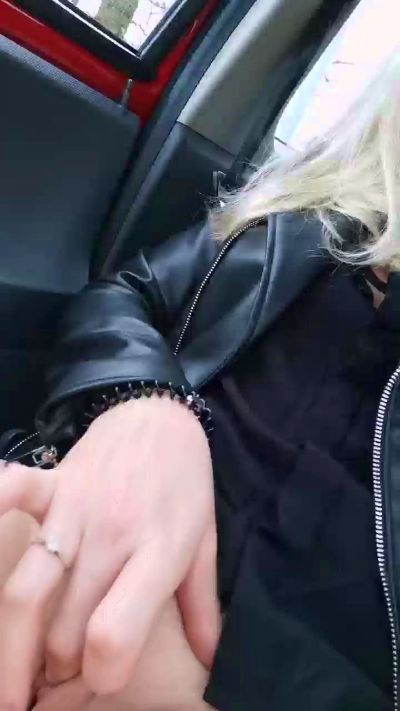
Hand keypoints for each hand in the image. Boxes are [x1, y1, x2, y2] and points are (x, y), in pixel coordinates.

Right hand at [0, 394, 218, 708]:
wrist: (159, 415)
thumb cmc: (184, 484)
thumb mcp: (205, 541)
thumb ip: (203, 605)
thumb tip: (210, 662)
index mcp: (159, 552)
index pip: (114, 631)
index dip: (103, 672)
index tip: (103, 678)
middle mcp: (112, 535)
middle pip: (63, 626)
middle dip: (59, 667)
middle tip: (62, 675)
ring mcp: (75, 508)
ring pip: (28, 588)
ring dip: (16, 642)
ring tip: (18, 674)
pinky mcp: (50, 484)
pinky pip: (10, 495)